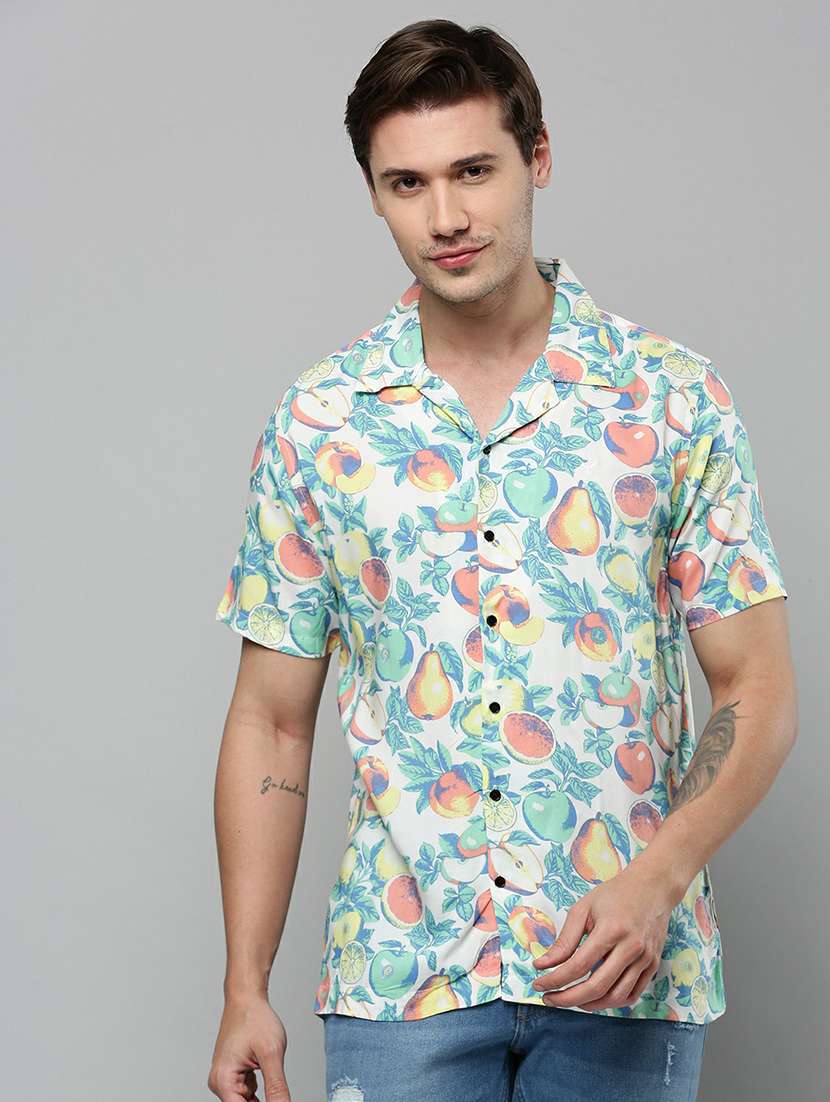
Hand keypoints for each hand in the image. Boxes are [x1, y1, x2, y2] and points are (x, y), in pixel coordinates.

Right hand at [207, 994, 290, 1100]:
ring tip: (270, 1074)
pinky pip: (246, 1093)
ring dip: (261, 1099)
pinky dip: (259, 1091)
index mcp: (223, 1080)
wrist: (247, 998)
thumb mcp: (272, 1053)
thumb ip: (277, 1087)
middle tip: (279, 1095)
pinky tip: (267, 1078)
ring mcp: (226, 1079)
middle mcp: (220, 1082)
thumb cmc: (255, 1018)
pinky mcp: (233, 1075)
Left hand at [530, 863, 677, 1010]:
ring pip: (615, 997)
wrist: (653, 886)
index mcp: (611, 930)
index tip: (539, 984)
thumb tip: (543, 965)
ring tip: (570, 1000)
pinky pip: (632, 994)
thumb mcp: (584, 909)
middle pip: (596, 987)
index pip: (578, 966)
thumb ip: (565, 940)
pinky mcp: (653, 966)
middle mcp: (631, 948)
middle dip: (568, 999)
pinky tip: (595, 997)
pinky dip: (611, 1002)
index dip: (555, 979)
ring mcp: (645, 959)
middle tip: (550, 999)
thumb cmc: (615, 894)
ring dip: (589, 1005)